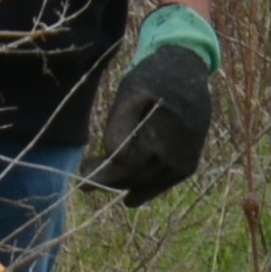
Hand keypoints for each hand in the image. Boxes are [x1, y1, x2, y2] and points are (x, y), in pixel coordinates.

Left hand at [87, 2, 220, 204]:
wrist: (189, 74)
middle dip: (107, 180)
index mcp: (156, 138)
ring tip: (104, 180)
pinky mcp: (189, 165)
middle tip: (86, 179)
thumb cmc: (153, 79)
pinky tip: (130, 197)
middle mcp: (172, 156)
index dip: (99, 173)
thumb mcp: (129, 92)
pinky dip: (146, 190)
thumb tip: (111, 155)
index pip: (121, 167)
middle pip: (131, 178)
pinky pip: (163, 185)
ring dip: (124, 185)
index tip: (81, 173)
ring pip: (146, 184)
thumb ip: (119, 125)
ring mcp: (183, 163)